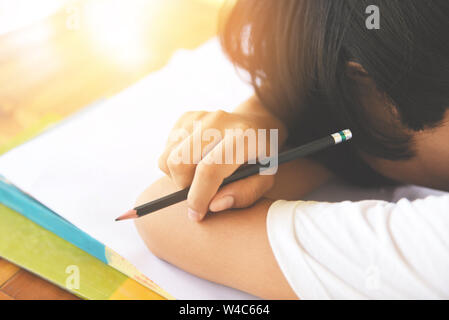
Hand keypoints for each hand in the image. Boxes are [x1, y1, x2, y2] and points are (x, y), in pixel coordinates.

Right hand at [158, 100, 286, 221]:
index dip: (198, 197)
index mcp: (242, 137)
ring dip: (177, 175)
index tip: (196, 215)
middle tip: (198, 193)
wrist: (257, 124)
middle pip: (179, 162)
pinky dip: (175, 162)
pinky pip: (166, 149)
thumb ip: (245, 194)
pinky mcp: (187, 117)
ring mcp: (200, 116)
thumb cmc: (261, 158)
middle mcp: (218, 121)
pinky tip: (196, 161)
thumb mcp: (265, 179)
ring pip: (167, 157)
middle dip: (183, 186)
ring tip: (198, 176)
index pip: (209, 169)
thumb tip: (213, 206)